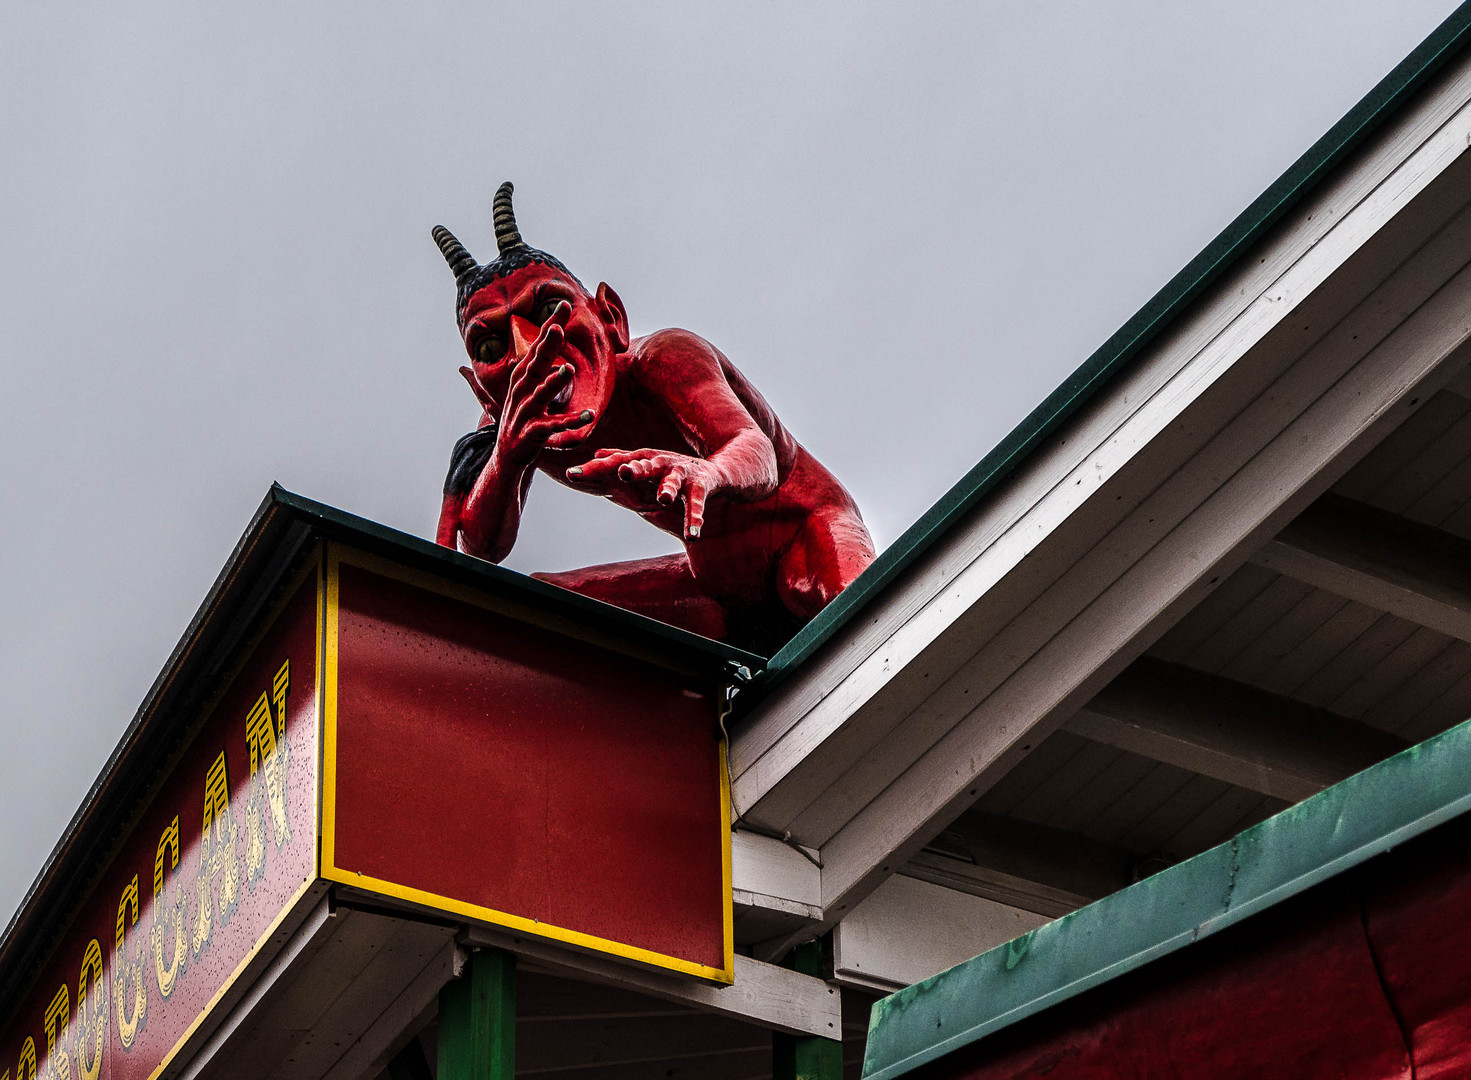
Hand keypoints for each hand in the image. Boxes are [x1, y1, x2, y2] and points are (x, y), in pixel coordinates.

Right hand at [496, 303, 593, 467]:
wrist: (508, 455)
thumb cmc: (523, 416)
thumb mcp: (528, 386)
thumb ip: (538, 360)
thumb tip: (550, 331)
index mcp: (524, 376)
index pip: (538, 345)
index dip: (550, 325)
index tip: (564, 304)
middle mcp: (522, 389)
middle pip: (535, 363)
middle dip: (546, 345)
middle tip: (558, 327)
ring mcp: (526, 411)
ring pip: (540, 394)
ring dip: (553, 382)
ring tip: (568, 370)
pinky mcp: (533, 433)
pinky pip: (554, 426)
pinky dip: (570, 421)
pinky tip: (588, 416)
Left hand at [568, 449, 719, 539]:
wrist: (719, 470)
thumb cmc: (675, 470)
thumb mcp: (648, 465)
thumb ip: (621, 460)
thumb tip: (595, 454)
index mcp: (644, 460)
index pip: (615, 464)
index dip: (594, 470)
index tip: (572, 474)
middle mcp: (661, 463)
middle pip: (644, 465)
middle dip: (634, 469)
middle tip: (622, 473)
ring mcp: (682, 474)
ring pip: (673, 481)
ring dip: (668, 489)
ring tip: (663, 499)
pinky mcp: (702, 486)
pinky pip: (697, 504)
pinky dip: (696, 519)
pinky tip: (693, 535)